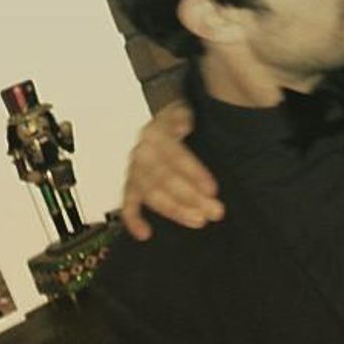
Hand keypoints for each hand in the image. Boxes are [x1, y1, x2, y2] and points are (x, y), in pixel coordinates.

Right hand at [122, 101, 224, 239]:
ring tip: (199, 221)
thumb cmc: (180, 119)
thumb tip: (184, 124)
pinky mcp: (132, 185)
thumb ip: (183, 116)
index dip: (194, 173)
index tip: (212, 189)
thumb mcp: (184, 110)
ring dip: (174, 210)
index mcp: (155, 134)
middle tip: (215, 211)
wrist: (161, 118)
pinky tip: (145, 234)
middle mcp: (142, 153)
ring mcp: (134, 171)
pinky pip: (128, 204)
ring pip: (152, 194)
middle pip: (164, 179)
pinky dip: (133, 220)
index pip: (175, 156)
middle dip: (190, 197)